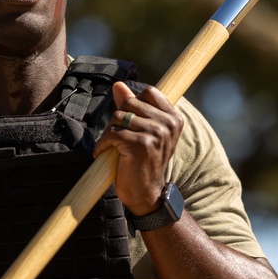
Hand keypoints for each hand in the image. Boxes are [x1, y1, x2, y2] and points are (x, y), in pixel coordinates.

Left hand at [93, 81, 183, 215]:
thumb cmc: (144, 161)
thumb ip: (133, 105)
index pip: (149, 92)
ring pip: (119, 117)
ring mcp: (155, 134)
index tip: (129, 121)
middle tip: (117, 137)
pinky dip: (103, 144)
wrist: (147, 193)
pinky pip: (112, 133)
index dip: (133, 102)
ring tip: (112, 146)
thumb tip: (118, 85)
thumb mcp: (144, 131)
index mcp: (174, 118)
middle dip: (118, 118)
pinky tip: (104, 153)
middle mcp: (168, 124)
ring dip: (109, 132)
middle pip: (130, 103)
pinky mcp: (139, 145)